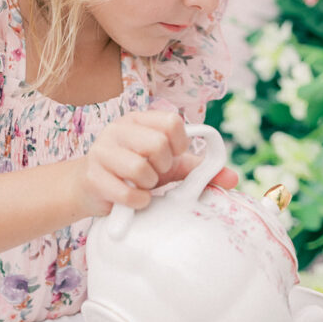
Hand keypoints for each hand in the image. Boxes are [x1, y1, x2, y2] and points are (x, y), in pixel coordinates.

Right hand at [80, 110, 198, 216]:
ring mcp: (102, 151)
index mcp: (139, 119)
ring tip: (142, 185)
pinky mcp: (93, 176)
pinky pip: (126, 193)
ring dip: (148, 185)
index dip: (179, 144)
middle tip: (155, 174)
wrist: (88, 188)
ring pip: (140, 169)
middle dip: (163, 167)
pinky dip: (138, 202)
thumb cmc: (132, 173)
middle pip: (157, 145)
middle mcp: (119, 129)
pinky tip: (134, 200)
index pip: (172, 122)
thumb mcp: (165, 165)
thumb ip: (196, 169)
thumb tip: (234, 179)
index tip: (172, 157)